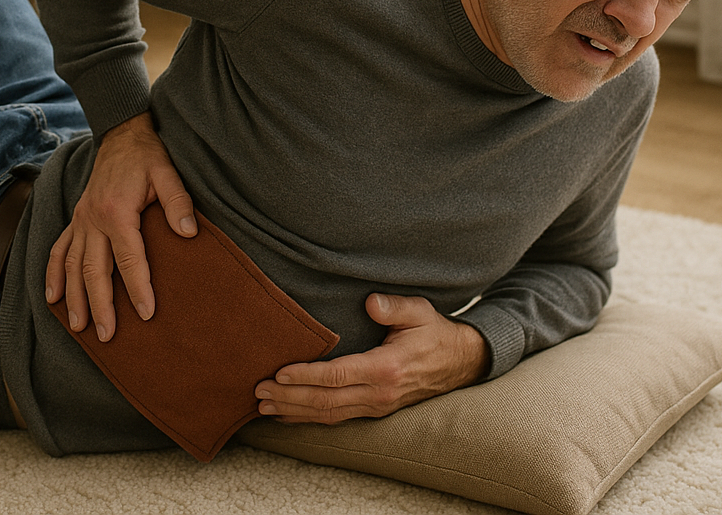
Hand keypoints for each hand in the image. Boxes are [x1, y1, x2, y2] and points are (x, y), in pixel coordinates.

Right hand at [44, 112, 196, 341]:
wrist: (122, 136)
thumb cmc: (148, 157)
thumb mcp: (168, 174)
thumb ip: (178, 203)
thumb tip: (189, 234)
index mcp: (117, 211)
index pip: (129, 258)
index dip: (138, 287)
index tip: (147, 313)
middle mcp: (93, 219)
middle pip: (95, 270)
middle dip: (101, 305)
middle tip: (108, 335)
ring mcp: (81, 220)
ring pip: (73, 266)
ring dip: (75, 298)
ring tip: (80, 328)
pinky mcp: (76, 220)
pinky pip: (59, 250)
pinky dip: (54, 275)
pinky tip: (53, 299)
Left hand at [254, 294, 488, 422]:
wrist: (463, 362)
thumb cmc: (435, 332)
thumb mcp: (419, 312)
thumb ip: (394, 307)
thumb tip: (370, 302)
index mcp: (386, 368)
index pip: (338, 375)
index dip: (307, 376)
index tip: (280, 372)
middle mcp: (379, 393)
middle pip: (326, 401)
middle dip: (290, 397)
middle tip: (259, 390)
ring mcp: (377, 405)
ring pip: (329, 414)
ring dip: (294, 412)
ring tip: (262, 406)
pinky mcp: (375, 410)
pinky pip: (338, 418)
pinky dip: (309, 419)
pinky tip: (287, 417)